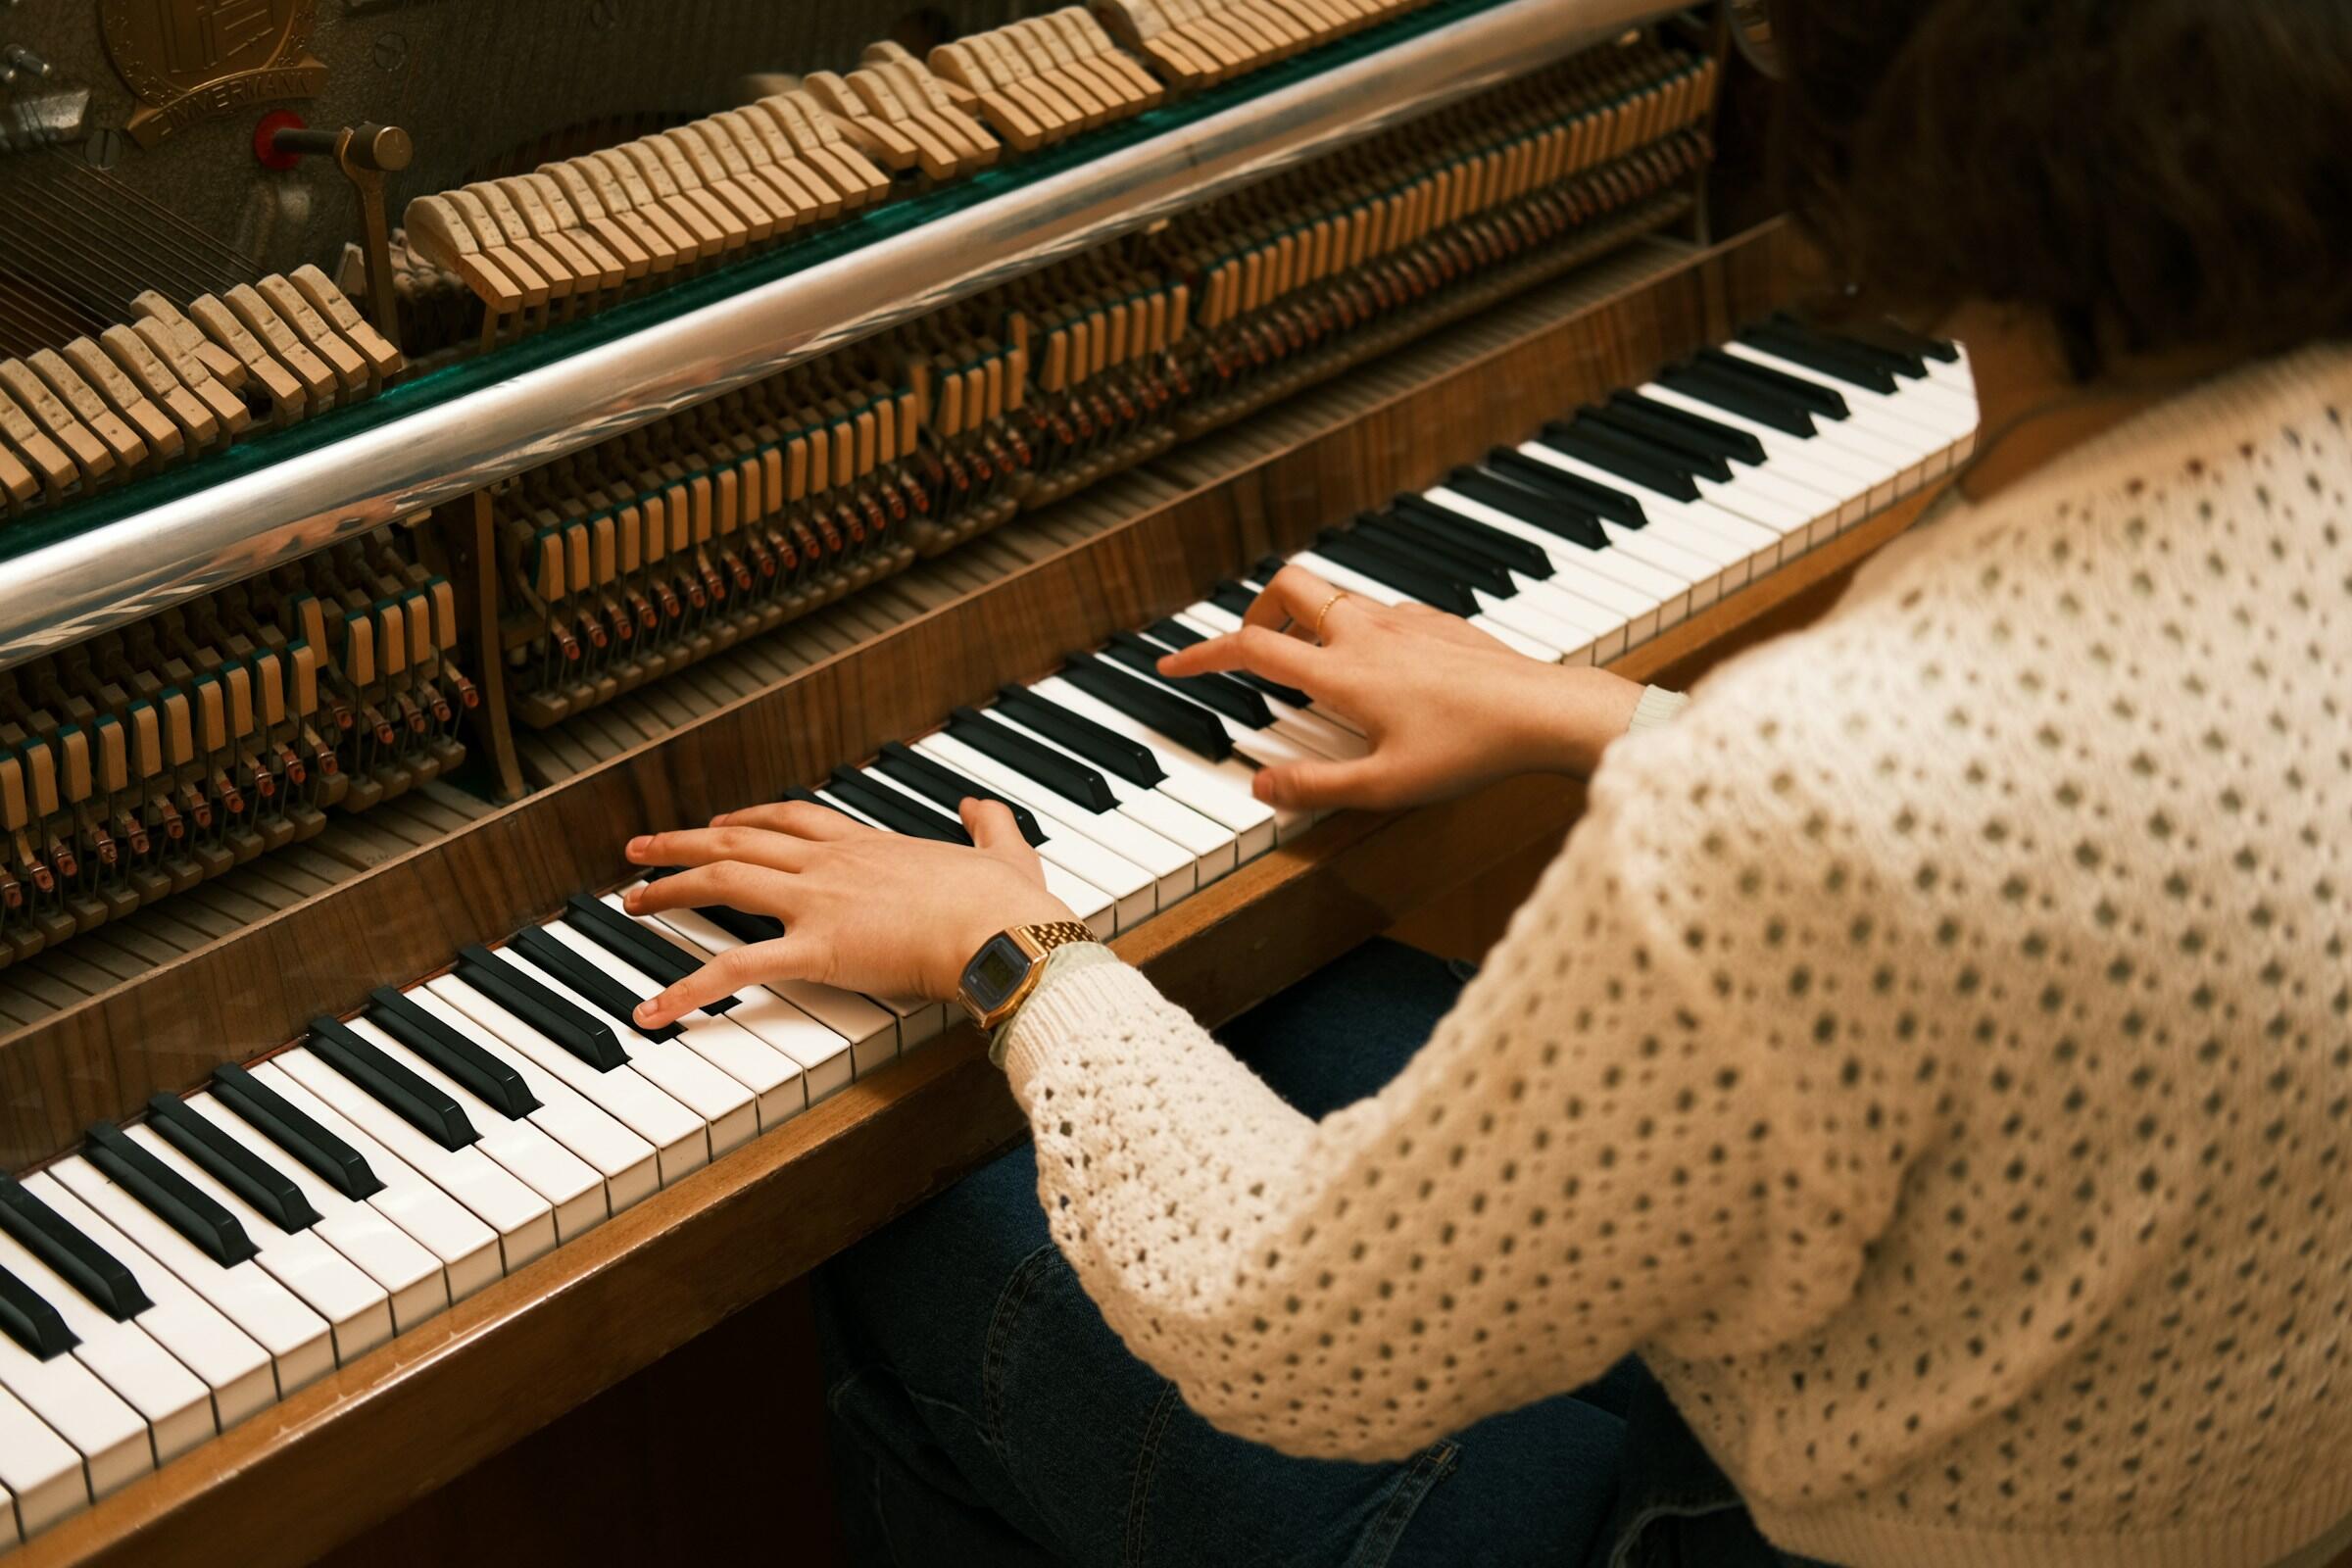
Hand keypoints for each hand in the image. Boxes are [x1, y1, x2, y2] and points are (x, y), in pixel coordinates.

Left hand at [620, 798, 1076, 1027]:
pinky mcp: (815, 950)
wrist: (1004, 930)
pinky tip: (652, 1010)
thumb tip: (983, 807)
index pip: (793, 819)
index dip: (750, 819)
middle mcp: (832, 864)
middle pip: (738, 841)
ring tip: (630, 900)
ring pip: (722, 882)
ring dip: (669, 888)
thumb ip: (990, 827)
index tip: (722, 822)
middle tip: (641, 849)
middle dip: (683, 842)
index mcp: (870, 845)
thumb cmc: (1007, 904)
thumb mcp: (1006, 852)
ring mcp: (817, 902)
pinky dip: (685, 990)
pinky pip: (733, 968)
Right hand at [1154, 566, 1644, 811]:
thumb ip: (1314, 787)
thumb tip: (1258, 787)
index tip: (1172, 665)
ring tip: (1309, 666)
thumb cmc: (1469, 751)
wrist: (1543, 711)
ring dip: (1305, 619)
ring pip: (1332, 595)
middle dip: (1255, 611)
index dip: (1202, 656)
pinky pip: (1376, 609)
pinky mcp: (1435, 619)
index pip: (1251, 649)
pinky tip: (1375, 670)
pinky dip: (1353, 628)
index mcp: (1341, 672)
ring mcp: (1402, 619)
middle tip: (1250, 650)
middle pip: (1286, 589)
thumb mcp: (1383, 786)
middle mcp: (1365, 632)